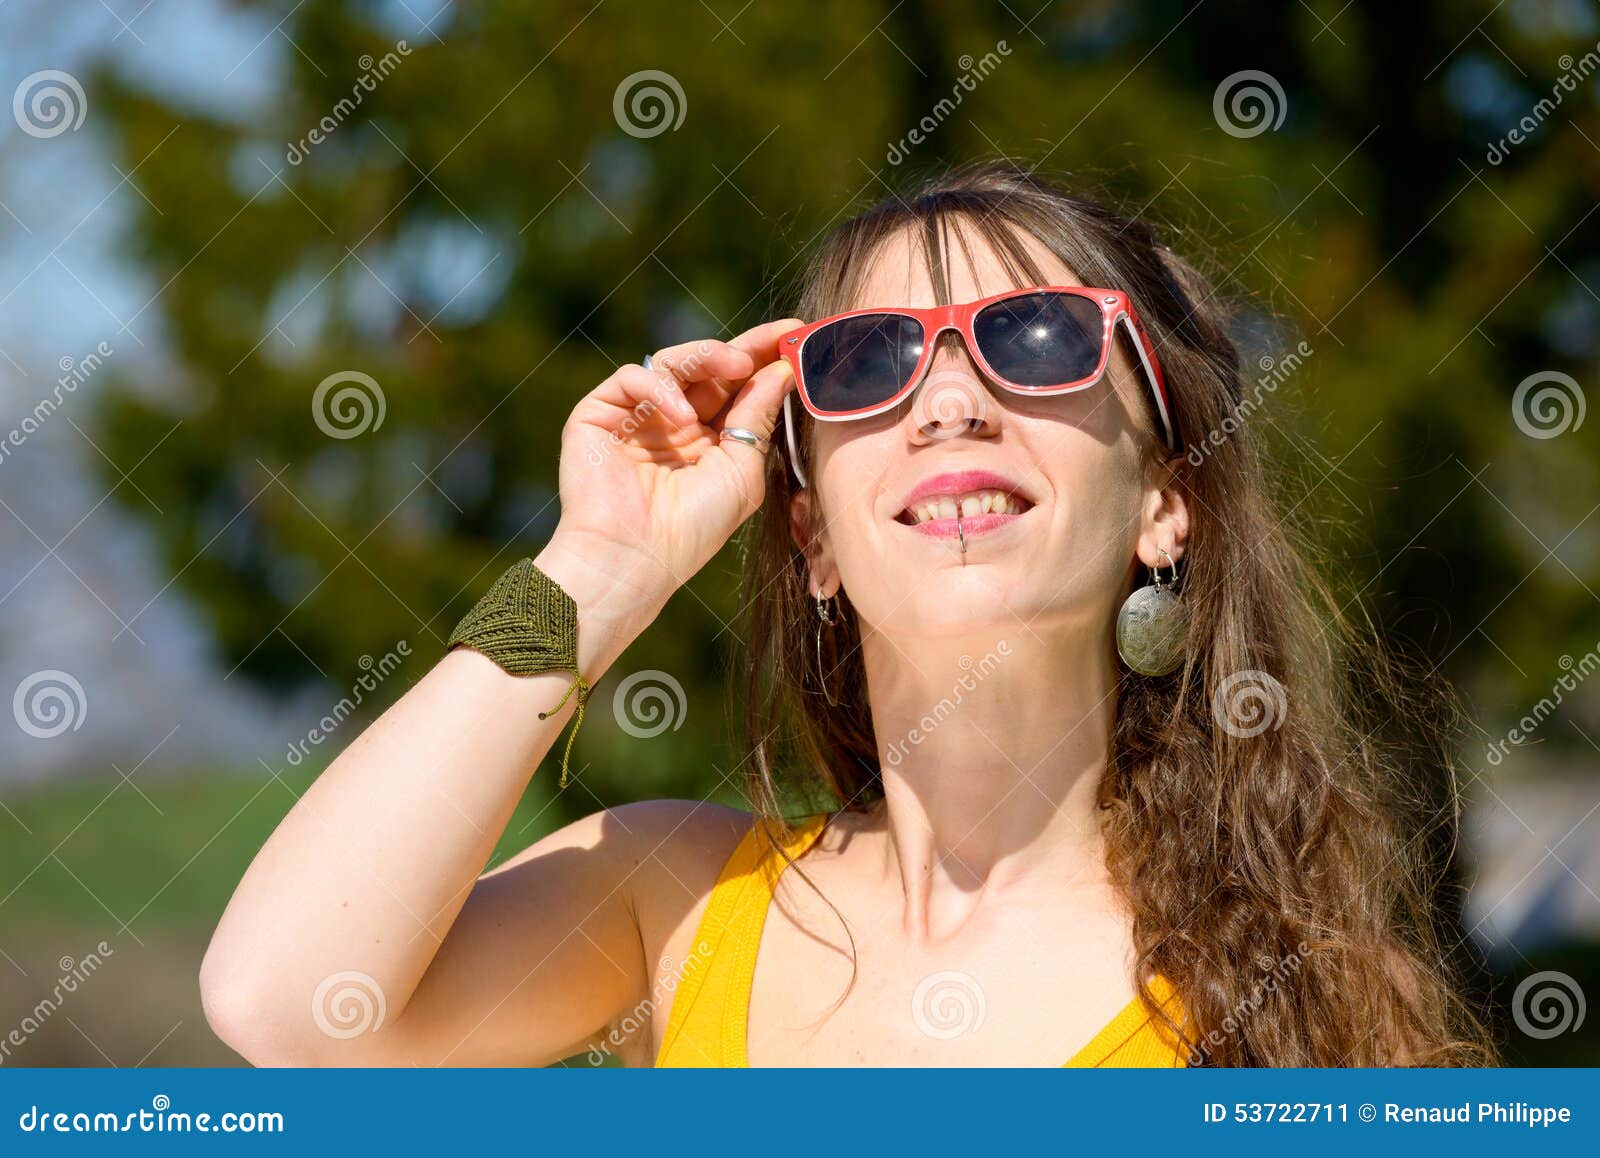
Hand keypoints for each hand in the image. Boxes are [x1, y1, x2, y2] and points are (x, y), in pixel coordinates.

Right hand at [544, 318, 801, 619]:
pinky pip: (633, 377)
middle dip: (744, 349)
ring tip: (736, 367)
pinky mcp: (599, 413)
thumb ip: (759, 417)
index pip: (737, 389)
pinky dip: (661, 389)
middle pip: (709, 368)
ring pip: (672, 362)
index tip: (796, 337)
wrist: (635, 557)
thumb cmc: (694, 527)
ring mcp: (636, 417)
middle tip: (775, 337)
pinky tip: (683, 418)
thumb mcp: (743, 470)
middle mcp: (673, 424)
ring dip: (708, 357)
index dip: (765, 361)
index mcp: (709, 442)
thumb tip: (783, 370)